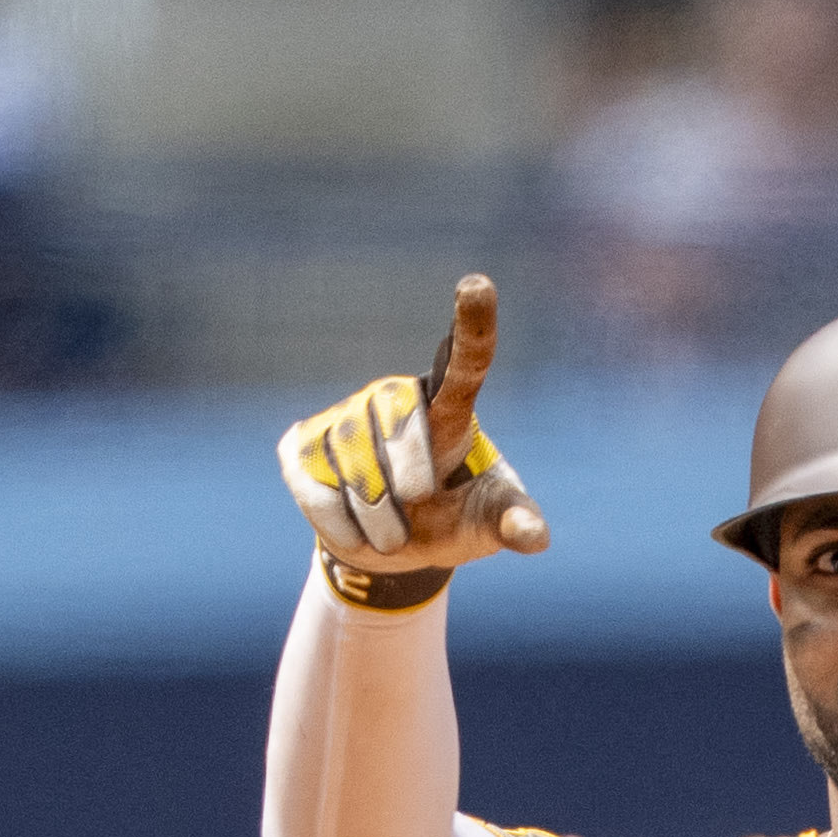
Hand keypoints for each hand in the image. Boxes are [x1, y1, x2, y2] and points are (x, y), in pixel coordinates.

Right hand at [276, 274, 555, 585]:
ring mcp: (345, 416)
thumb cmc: (451, 520)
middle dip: (409, 485)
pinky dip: (340, 526)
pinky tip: (355, 529)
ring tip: (391, 530)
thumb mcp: (487, 522)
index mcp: (449, 407)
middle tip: (418, 508)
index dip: (472, 325)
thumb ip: (513, 521)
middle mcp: (395, 397)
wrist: (389, 551)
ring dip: (379, 520)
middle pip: (401, 428)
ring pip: (356, 469)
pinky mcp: (302, 443)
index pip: (465, 362)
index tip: (477, 285)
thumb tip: (536, 537)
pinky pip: (317, 490)